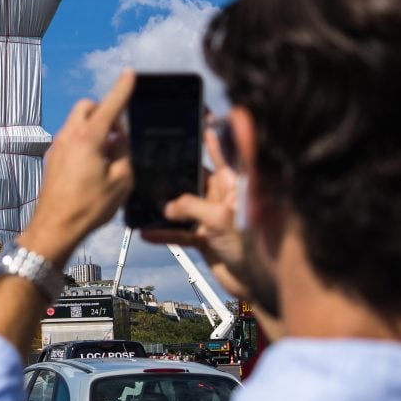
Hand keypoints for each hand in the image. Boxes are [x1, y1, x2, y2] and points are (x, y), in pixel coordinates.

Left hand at [18, 71, 134, 266]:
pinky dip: (85, 141)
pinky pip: (71, 139)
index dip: (123, 88)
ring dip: (95, 128)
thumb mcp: (121, 182)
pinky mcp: (52, 159)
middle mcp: (69, 137)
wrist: (54, 227)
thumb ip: (125, 155)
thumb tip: (121, 142)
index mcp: (88, 139)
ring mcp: (57, 148)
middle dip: (105, 111)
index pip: (110, 105)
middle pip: (87, 107)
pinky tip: (95, 165)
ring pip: (77, 123)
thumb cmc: (87, 208)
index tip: (130, 74)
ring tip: (109, 154)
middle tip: (119, 133)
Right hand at [142, 125, 249, 299]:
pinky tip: (146, 232)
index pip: (224, 151)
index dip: (212, 133)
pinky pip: (180, 231)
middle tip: (153, 157)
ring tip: (142, 195)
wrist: (258, 285)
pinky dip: (164, 232)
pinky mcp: (205, 237)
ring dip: (165, 204)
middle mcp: (225, 196)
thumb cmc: (252, 247)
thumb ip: (190, 207)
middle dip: (176, 169)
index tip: (199, 115)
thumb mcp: (219, 219)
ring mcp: (214, 216)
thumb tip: (166, 205)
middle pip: (196, 176)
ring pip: (183, 204)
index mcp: (236, 183)